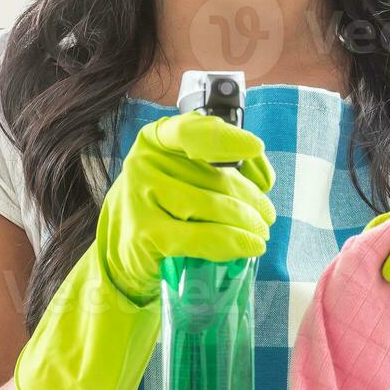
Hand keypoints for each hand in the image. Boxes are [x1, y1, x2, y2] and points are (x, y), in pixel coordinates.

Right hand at [15, 111, 275, 389]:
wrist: (122, 261)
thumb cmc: (165, 214)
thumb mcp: (184, 180)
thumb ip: (219, 168)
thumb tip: (262, 178)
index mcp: (155, 141)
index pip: (192, 128)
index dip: (227, 138)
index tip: (254, 148)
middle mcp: (143, 163)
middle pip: (216, 177)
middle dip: (251, 200)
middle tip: (267, 216)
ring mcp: (140, 199)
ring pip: (215, 206)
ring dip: (248, 222)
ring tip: (261, 233)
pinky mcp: (146, 235)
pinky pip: (203, 236)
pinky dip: (233, 242)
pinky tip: (250, 247)